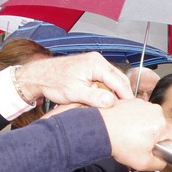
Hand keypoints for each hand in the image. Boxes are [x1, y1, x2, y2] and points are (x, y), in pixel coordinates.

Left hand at [17, 52, 132, 107]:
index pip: (118, 80)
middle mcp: (97, 61)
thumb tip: (111, 102)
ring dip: (114, 93)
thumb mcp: (74, 92)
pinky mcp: (90, 70)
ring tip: (116, 107)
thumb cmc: (53, 81)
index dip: (126, 95)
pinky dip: (106, 90)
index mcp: (96, 63)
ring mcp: (94, 64)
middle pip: (118, 79)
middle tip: (126, 109)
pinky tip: (105, 101)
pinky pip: (104, 80)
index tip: (131, 107)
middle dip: (122, 94)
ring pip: (112, 80)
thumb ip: (94, 97)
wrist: (39, 76)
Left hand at [97, 99, 169, 171]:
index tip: (156, 150)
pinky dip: (133, 120)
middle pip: (161, 127)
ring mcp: (142, 103)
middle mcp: (155, 110)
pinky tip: (124, 128)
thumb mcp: (143, 163)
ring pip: (150, 120)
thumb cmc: (120, 143)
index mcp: (162, 123)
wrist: (99, 130)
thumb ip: (160, 163)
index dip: (166, 146)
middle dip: (153, 138)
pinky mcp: (131, 101)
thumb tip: (164, 160)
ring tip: (129, 136)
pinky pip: (138, 113)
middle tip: (139, 145)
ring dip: (143, 128)